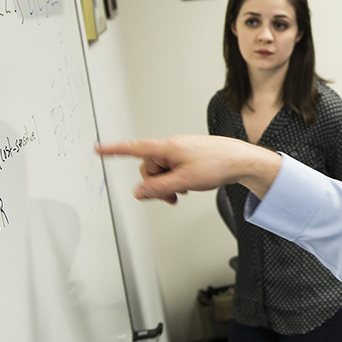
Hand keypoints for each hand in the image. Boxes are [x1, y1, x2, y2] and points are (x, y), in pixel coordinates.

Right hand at [96, 135, 280, 203]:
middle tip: (171, 196)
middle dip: (155, 183)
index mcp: (168, 147)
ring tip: (183, 191)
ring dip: (167, 184)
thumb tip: (138, 192)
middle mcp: (173, 146)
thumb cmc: (219, 164)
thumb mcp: (184, 181)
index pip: (134, 148)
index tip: (98, 149)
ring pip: (162, 170)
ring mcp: (182, 150)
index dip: (114, 151)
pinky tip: (189, 185)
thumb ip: (158, 189)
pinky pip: (174, 169)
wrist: (242, 160)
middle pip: (149, 167)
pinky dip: (177, 179)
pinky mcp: (190, 155)